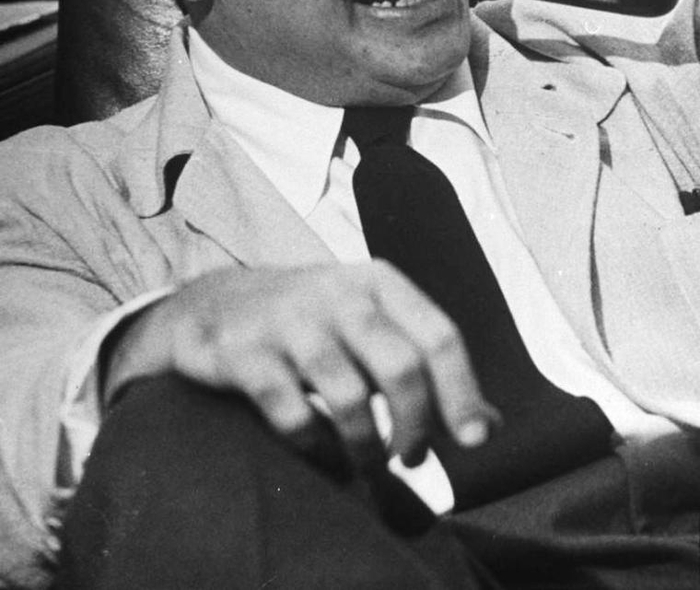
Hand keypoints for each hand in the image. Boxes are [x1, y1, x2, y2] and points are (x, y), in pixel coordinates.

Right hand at [104, 260, 495, 468]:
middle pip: (401, 366)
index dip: (462, 392)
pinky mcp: (243, 352)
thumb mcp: (372, 326)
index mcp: (378, 282)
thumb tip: (489, 425)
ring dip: (367, 446)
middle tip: (411, 457)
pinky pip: (292, 414)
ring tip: (367, 461)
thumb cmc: (313, 323)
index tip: (472, 440)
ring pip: (349, 396)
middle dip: (415, 427)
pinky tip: (321, 453)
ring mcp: (288, 320)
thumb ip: (426, 367)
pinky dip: (315, 447)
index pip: (439, 335)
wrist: (214, 304)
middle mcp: (337, 293)